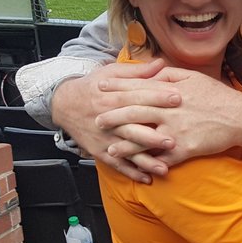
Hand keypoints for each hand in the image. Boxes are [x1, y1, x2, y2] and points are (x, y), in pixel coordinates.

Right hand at [50, 59, 181, 181]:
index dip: (157, 97)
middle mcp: (108, 119)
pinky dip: (131, 172)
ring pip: (126, 150)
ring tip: (164, 168)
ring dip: (144, 160)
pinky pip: (116, 163)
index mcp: (112, 97)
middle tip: (173, 141)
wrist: (63, 103)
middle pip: (132, 127)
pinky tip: (147, 179)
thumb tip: (162, 63)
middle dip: (151, 135)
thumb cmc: (93, 86)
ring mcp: (104, 137)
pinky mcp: (100, 150)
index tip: (178, 98)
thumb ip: (138, 71)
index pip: (137, 97)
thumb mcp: (111, 73)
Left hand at [94, 67, 241, 166]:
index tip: (100, 87)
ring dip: (124, 143)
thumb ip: (169, 73)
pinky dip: (147, 161)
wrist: (240, 117)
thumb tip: (151, 70)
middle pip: (134, 112)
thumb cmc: (217, 96)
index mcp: (171, 91)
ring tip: (110, 147)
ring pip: (143, 137)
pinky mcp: (184, 148)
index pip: (137, 87)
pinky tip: (136, 165)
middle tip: (96, 119)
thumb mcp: (193, 77)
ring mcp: (176, 131)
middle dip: (113, 116)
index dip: (117, 87)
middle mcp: (170, 110)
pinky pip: (162, 156)